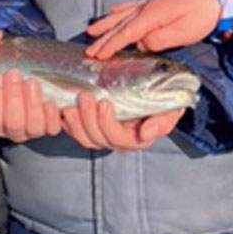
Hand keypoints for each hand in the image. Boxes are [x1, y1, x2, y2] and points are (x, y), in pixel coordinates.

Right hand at [0, 69, 61, 142]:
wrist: (18, 76)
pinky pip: (52, 128)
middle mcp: (13, 129)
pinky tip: (49, 103)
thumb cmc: (1, 81)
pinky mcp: (49, 125)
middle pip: (13, 123)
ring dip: (32, 105)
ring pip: (33, 127)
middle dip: (13, 97)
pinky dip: (52, 116)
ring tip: (31, 83)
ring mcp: (32, 128)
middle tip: (13, 75)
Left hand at [59, 92, 184, 150]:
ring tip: (70, 104)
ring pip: (84, 137)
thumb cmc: (164, 103)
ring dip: (74, 122)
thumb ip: (162, 123)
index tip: (104, 103)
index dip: (107, 124)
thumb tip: (146, 133)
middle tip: (84, 96)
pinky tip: (62, 109)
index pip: (117, 138)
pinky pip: (75, 131)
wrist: (156, 93)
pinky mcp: (90, 126)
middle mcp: (116, 140)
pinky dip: (67, 123)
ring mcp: (102, 134)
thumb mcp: (170, 111)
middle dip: (87, 119)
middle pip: (96, 138)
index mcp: (135, 140)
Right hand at [84, 0, 221, 59]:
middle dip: (103, 38)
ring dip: (106, 24)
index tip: (98, 55)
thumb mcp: (182, 33)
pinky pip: (132, 6)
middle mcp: (147, 7)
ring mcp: (150, 3)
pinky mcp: (156, 3)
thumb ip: (158, 40)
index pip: (125, 33)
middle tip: (89, 50)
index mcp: (152, 15)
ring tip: (91, 30)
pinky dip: (120, 9)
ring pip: (122, 15)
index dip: (110, 45)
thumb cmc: (201, 17)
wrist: (214, 0)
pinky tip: (113, 10)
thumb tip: (141, 44)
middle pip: (119, 25)